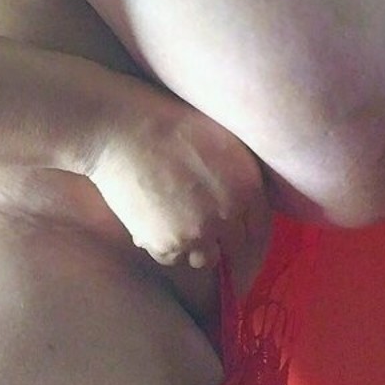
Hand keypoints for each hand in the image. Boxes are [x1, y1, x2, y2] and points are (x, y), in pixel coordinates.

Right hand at [84, 98, 269, 274]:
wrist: (123, 131)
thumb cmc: (170, 126)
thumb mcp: (223, 144)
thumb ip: (240, 181)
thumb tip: (244, 209)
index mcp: (249, 188)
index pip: (261, 232)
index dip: (253, 247)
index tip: (244, 258)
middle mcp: (230, 216)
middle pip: (235, 251)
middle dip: (223, 250)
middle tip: (204, 244)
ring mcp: (199, 234)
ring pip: (202, 259)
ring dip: (193, 247)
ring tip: (173, 221)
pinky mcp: (168, 245)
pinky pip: (171, 258)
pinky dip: (164, 246)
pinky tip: (152, 220)